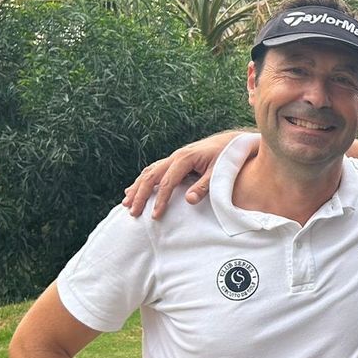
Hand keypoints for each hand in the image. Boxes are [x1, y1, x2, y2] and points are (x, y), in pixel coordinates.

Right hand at [122, 130, 244, 217]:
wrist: (230, 142)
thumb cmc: (226, 157)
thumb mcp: (218, 173)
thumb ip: (204, 186)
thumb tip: (188, 200)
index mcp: (184, 159)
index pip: (167, 183)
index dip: (160, 200)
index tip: (155, 216)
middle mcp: (175, 157)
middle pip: (151, 176)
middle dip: (140, 195)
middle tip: (133, 212)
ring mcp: (173, 158)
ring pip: (149, 172)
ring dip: (136, 188)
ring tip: (126, 203)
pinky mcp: (175, 160)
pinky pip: (154, 170)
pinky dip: (142, 180)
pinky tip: (134, 189)